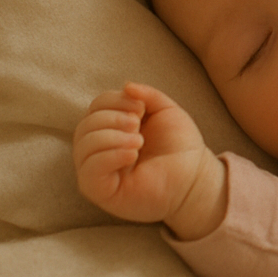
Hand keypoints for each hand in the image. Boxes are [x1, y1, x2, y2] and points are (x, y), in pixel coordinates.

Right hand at [72, 81, 224, 238]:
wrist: (194, 176)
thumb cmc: (179, 145)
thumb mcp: (165, 111)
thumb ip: (147, 95)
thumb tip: (126, 85)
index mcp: (111, 127)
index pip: (96, 107)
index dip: (114, 100)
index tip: (141, 108)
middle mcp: (99, 148)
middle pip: (86, 125)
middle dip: (112, 119)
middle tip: (137, 125)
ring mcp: (98, 171)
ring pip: (84, 146)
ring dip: (111, 137)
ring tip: (138, 141)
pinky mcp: (100, 191)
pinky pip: (89, 171)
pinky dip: (109, 156)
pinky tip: (131, 154)